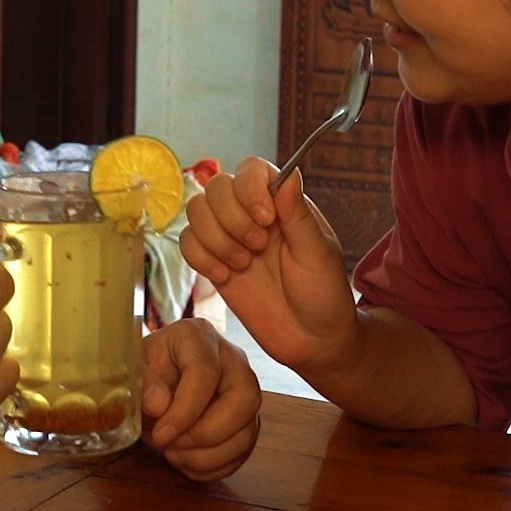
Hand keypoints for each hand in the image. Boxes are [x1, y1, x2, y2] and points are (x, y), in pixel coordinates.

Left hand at [138, 318, 261, 480]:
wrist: (151, 384)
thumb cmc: (143, 372)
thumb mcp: (133, 371)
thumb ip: (143, 384)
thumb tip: (158, 405)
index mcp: (197, 337)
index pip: (206, 371)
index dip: (185, 409)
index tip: (161, 434)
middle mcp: (231, 359)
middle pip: (245, 397)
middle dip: (208, 433)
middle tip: (173, 445)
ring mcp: (243, 390)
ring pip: (248, 431)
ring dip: (208, 456)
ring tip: (174, 454)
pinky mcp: (246, 420)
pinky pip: (243, 451)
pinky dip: (213, 467)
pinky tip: (186, 461)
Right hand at [179, 157, 357, 372]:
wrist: (312, 341)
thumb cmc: (324, 294)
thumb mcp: (318, 254)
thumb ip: (298, 214)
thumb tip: (290, 173)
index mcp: (282, 203)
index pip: (251, 169)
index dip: (249, 188)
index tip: (266, 220)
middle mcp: (251, 213)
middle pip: (216, 187)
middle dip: (231, 219)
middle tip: (258, 248)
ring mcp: (230, 237)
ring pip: (196, 211)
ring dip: (215, 239)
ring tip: (243, 264)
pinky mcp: (213, 262)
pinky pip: (187, 244)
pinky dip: (201, 258)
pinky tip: (226, 277)